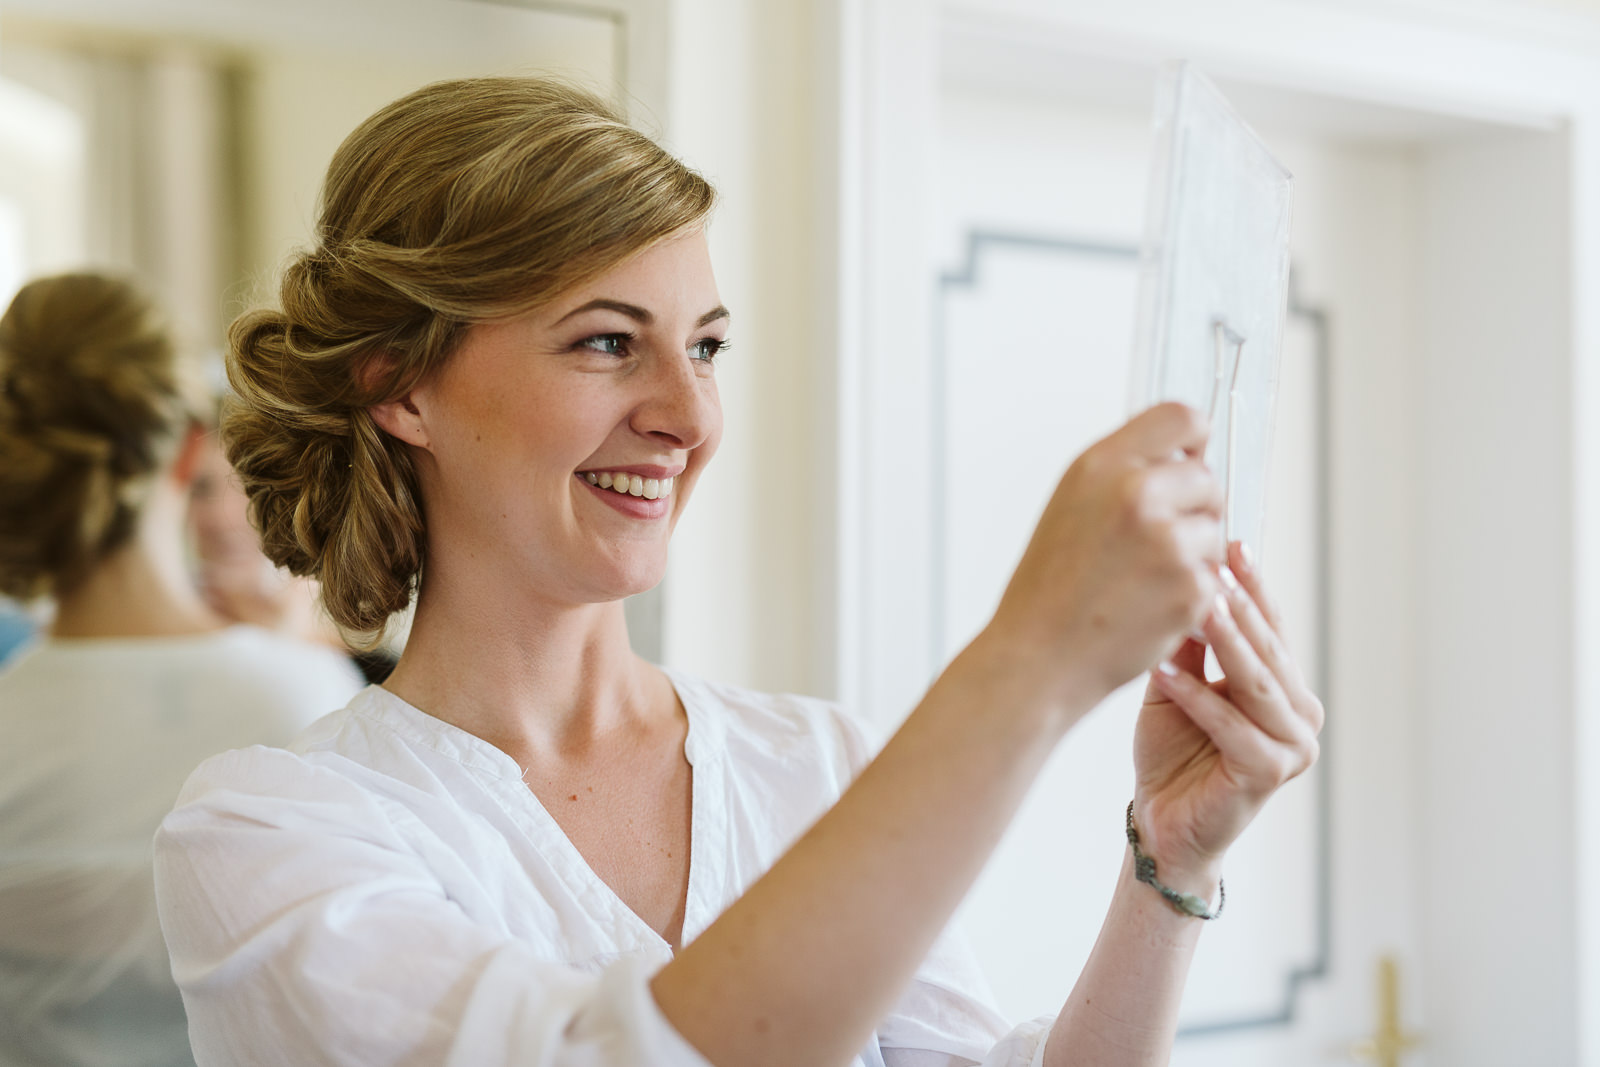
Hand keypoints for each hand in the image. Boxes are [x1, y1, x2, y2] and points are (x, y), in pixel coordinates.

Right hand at [983, 402, 1225, 711]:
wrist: (1037, 655)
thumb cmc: (1051, 585)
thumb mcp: (1072, 503)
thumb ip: (1125, 471)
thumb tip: (1185, 455)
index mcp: (1102, 465)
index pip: (1181, 418)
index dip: (1193, 442)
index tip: (1188, 463)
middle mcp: (1137, 494)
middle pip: (1206, 478)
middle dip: (1193, 509)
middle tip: (1156, 543)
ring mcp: (1167, 542)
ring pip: (1215, 530)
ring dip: (1194, 554)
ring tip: (1143, 579)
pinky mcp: (1190, 588)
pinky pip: (1214, 576)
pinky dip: (1192, 593)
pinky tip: (1150, 606)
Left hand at [1130, 541, 1323, 889]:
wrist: (1162, 821)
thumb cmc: (1171, 752)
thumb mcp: (1176, 683)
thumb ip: (1189, 641)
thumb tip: (1188, 576)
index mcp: (1285, 688)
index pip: (1271, 627)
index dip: (1253, 585)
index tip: (1232, 542)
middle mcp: (1301, 714)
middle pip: (1267, 649)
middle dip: (1239, 606)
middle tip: (1212, 564)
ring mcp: (1293, 746)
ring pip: (1256, 682)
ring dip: (1225, 642)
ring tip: (1196, 605)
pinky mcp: (1269, 772)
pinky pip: (1231, 725)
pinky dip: (1197, 698)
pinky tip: (1165, 673)